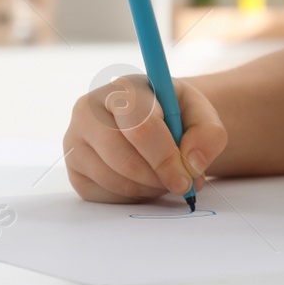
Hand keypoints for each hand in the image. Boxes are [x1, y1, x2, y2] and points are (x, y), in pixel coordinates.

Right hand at [64, 74, 227, 202]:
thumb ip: (208, 135)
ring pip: (114, 180)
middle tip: (181, 185)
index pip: (140, 126)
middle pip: (123, 158)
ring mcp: (75, 141)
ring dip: (148, 188)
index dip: (165, 158)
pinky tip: (143, 180)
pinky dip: (132, 196)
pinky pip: (105, 195)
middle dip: (158, 178)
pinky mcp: (75, 170)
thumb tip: (192, 164)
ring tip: (164, 176)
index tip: (186, 179)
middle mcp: (89, 110)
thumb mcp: (200, 114)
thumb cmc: (174, 114)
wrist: (152, 120)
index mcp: (122, 88)